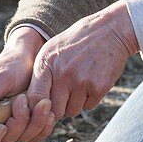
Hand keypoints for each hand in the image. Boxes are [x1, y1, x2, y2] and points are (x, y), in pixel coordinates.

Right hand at [0, 27, 54, 141]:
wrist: (32, 60)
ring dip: (35, 123)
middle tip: (24, 100)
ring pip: (22, 138)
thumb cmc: (12, 65)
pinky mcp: (27, 126)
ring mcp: (11, 124)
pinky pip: (35, 136)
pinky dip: (44, 126)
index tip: (2, 127)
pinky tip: (49, 112)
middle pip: (4, 139)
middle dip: (18, 123)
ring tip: (43, 101)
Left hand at [25, 0, 138, 140]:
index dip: (39, 109)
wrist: (109, 30)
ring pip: (72, 111)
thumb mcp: (52, 50)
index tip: (45, 105)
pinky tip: (92, 82)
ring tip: (80, 84)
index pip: (35, 99)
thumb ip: (41, 74)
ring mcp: (81, 81)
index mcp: (46, 64)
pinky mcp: (99, 87)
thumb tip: (33, 103)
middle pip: (55, 110)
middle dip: (59, 107)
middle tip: (66, 96)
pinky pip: (89, 106)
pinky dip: (90, 99)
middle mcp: (62, 74)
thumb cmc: (77, 42)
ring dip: (76, 103)